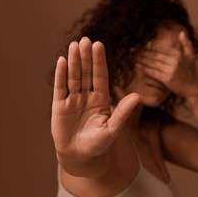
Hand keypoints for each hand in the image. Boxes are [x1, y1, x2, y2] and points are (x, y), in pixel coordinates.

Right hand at [51, 37, 139, 158]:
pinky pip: (60, 88)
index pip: (100, 76)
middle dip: (86, 57)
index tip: (99, 45)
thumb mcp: (112, 129)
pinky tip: (62, 61)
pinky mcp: (59, 105)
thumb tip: (138, 96)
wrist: (80, 156)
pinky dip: (61, 75)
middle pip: (86, 73)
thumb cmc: (99, 144)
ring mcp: (73, 99)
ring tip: (74, 45)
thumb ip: (122, 113)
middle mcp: (87, 96)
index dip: (99, 61)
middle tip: (85, 40)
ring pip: (73, 77)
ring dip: (73, 62)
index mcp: (101, 99)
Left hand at [136, 31, 197, 98]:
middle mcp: (174, 60)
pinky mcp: (166, 79)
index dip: (150, 45)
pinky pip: (152, 72)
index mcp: (178, 54)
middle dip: (143, 52)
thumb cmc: (190, 72)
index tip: (142, 44)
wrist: (192, 88)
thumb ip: (186, 44)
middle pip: (155, 55)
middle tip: (133, 49)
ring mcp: (170, 70)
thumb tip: (181, 32)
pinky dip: (144, 68)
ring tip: (134, 56)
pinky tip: (137, 65)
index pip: (161, 47)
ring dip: (142, 59)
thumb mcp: (191, 56)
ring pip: (152, 63)